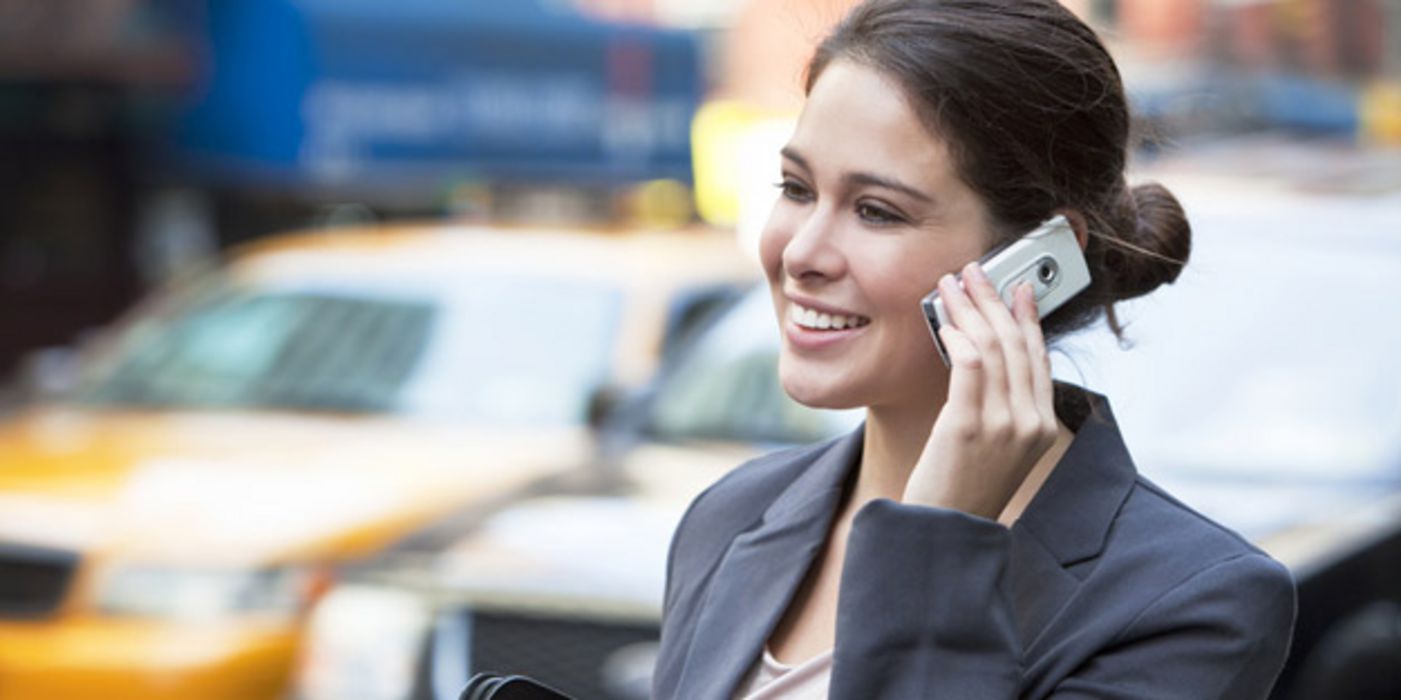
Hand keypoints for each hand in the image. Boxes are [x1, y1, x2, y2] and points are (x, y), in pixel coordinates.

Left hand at [901, 261, 1058, 519]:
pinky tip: (944, 323)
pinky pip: (970, 365)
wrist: (944, 533)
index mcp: (1042, 427)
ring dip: (970, 309)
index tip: (1016, 286)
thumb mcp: (997, 448)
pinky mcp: (970, 426)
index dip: (1026, 316)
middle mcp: (1030, 423)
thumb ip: (1002, 408)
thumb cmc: (962, 489)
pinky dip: (959, 337)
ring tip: (951, 285)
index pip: (1038, 357)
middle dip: (994, 300)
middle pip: (1017, 344)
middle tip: (974, 272)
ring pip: (994, 347)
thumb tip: (986, 358)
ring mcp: (1004, 425)